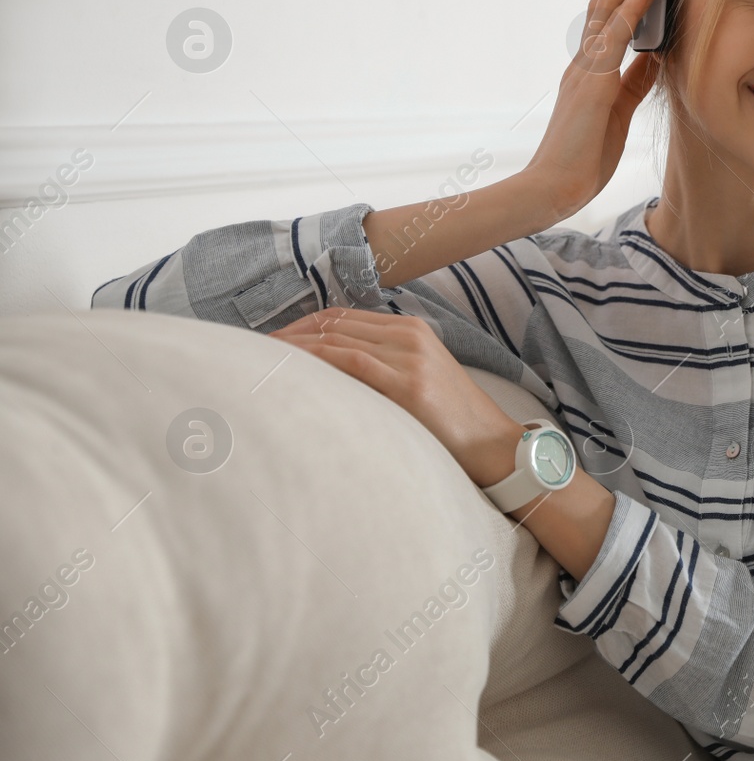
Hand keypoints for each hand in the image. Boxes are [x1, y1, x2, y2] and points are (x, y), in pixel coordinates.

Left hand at [268, 307, 522, 486]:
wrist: (491, 444)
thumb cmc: (452, 422)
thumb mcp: (419, 380)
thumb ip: (384, 366)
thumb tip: (334, 374)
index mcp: (412, 329)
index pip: (342, 316)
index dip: (302, 324)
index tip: (272, 340)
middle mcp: (409, 335)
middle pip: (333, 322)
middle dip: (290, 332)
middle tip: (254, 349)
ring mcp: (409, 356)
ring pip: (336, 339)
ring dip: (294, 346)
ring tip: (261, 358)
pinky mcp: (408, 383)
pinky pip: (350, 361)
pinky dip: (315, 360)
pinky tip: (291, 368)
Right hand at [527, 0, 678, 220]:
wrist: (553, 189)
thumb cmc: (583, 158)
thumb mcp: (618, 112)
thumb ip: (634, 83)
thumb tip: (655, 57)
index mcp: (590, 70)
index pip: (606, 19)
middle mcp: (584, 61)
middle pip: (602, 2)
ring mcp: (585, 69)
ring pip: (606, 8)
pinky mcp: (591, 83)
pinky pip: (614, 36)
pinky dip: (632, 8)